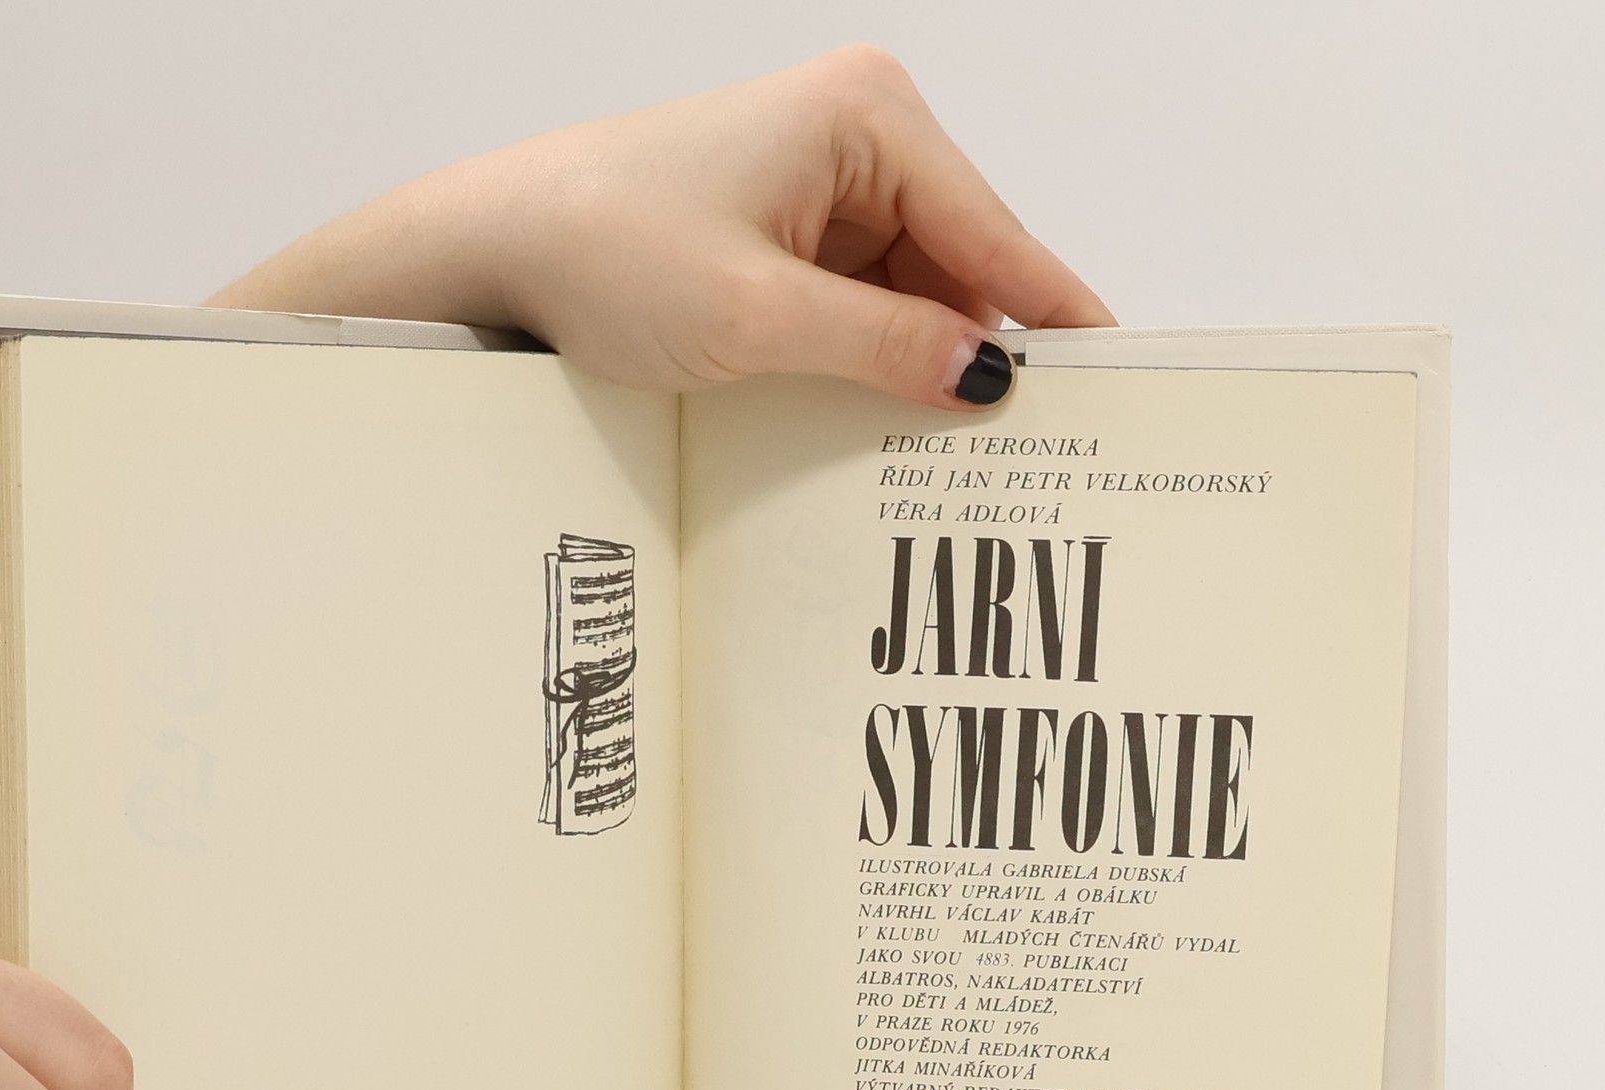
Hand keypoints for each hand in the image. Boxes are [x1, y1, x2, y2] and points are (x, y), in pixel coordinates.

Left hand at [212, 44, 1113, 411]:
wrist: (492, 249)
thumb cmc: (604, 248)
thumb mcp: (758, 317)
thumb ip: (884, 348)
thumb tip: (987, 380)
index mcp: (870, 116)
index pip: (996, 235)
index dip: (1052, 321)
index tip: (1112, 392)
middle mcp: (859, 133)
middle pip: (963, 265)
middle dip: (979, 353)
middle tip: (1024, 459)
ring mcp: (822, 182)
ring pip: (914, 292)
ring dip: (920, 365)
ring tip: (946, 458)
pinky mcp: (786, 229)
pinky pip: (862, 301)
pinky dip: (873, 359)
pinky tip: (878, 420)